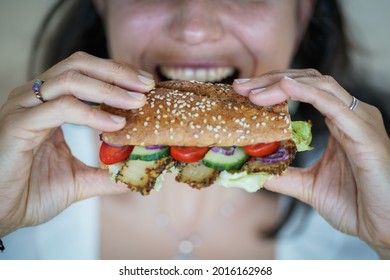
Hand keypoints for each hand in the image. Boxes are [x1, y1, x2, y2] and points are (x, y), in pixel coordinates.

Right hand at [0, 51, 154, 236]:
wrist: (0, 215)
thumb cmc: (31, 192)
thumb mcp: (80, 179)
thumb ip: (107, 172)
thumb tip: (138, 171)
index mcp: (48, 104)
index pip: (85, 72)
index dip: (116, 74)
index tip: (145, 85)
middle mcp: (34, 99)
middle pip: (78, 65)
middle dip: (117, 72)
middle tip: (146, 85)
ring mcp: (23, 109)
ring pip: (69, 79)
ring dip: (109, 89)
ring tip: (137, 102)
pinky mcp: (18, 125)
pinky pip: (60, 108)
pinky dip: (92, 114)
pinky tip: (115, 124)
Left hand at [234, 69, 389, 257]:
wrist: (384, 228)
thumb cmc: (355, 204)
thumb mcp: (307, 186)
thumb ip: (282, 175)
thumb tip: (252, 171)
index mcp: (339, 122)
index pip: (304, 90)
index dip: (273, 86)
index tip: (244, 91)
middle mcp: (350, 115)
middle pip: (308, 81)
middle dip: (272, 80)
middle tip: (241, 86)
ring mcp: (360, 121)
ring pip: (321, 85)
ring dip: (283, 83)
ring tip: (254, 91)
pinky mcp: (365, 135)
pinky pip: (335, 105)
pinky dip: (309, 92)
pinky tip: (286, 87)